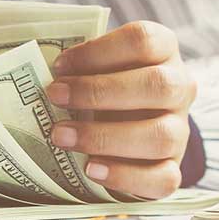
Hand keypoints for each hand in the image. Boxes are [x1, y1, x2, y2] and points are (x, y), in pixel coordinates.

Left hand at [46, 21, 196, 197]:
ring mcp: (180, 129)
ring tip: (60, 136)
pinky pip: (163, 178)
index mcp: (162, 50)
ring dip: (104, 137)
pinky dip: (124, 175)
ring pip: (161, 135)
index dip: (99, 51)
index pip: (143, 40)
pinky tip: (91, 169)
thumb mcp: (94, 65)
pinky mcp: (173, 166)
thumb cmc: (101, 85)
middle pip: (157, 85)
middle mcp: (179, 87)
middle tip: (55, 96)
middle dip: (99, 91)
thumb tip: (38, 73)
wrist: (125, 125)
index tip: (59, 65)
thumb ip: (77, 65)